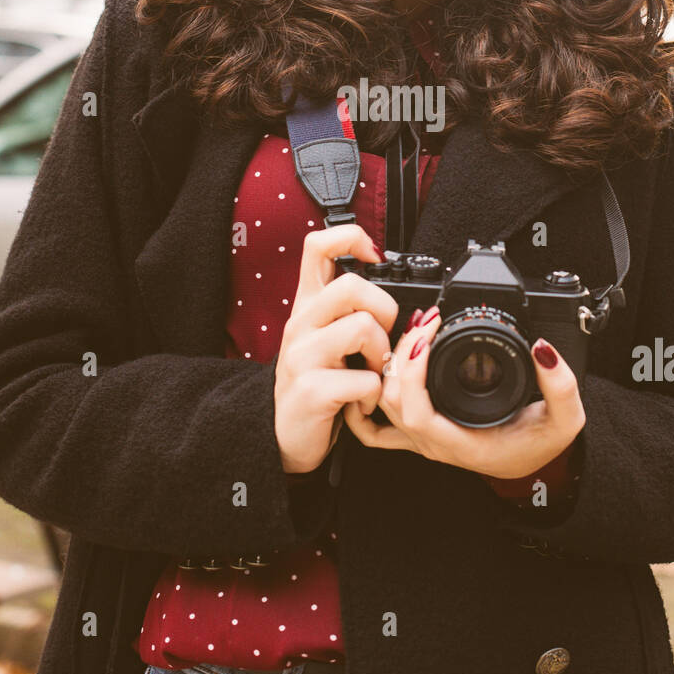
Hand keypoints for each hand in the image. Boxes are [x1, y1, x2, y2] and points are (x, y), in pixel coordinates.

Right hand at [274, 225, 397, 472]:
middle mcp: (301, 324)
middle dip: (384, 311)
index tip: (375, 256)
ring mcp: (301, 357)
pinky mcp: (310, 391)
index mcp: (308, 305)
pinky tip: (362, 404)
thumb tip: (388, 283)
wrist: (284, 437)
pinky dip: (374, 395)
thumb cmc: (316, 383)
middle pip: (351, 286)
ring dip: (383, 355)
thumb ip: (347, 309)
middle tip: (381, 339)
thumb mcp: (326, 337)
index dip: (350, 237)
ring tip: (375, 374)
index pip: (317, 246)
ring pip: (362, 328)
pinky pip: (364, 379)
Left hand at [342, 310, 585, 479]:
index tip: (427, 336)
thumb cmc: (543, 446)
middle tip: (426, 321)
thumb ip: (561, 386)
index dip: (411, 372)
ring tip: (414, 331)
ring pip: (383, 404)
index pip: (416, 413)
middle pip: (392, 401)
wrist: (534, 466)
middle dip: (401, 354)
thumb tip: (543, 349)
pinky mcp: (418, 432)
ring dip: (389, 365)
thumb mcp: (566, 419)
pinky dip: (365, 404)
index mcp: (461, 442)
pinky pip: (376, 428)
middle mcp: (434, 443)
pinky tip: (373, 374)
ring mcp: (422, 440)